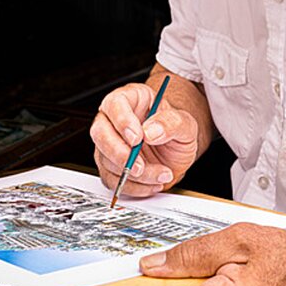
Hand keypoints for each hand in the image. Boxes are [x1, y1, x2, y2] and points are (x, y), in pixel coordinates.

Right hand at [90, 83, 198, 197]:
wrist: (177, 153)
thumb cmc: (176, 131)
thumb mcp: (185, 123)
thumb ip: (172, 123)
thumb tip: (152, 131)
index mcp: (130, 99)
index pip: (115, 104)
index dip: (122, 121)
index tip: (137, 138)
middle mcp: (114, 119)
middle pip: (100, 132)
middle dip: (119, 153)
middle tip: (140, 166)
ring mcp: (108, 143)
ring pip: (106, 159)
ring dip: (133, 174)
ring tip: (161, 173)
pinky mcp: (110, 165)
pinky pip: (112, 179)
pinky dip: (133, 186)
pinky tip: (152, 183)